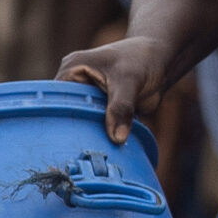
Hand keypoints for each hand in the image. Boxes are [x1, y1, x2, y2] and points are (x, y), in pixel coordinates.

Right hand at [57, 36, 177, 145]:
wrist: (161, 61)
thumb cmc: (142, 60)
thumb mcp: (129, 80)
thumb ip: (121, 107)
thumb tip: (117, 138)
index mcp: (72, 69)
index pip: (56, 98)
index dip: (59, 118)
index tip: (63, 143)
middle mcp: (76, 84)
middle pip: (68, 114)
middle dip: (75, 132)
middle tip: (79, 156)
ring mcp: (89, 98)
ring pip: (84, 124)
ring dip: (90, 137)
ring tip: (92, 158)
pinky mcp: (103, 111)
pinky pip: (98, 128)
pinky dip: (103, 138)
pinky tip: (106, 153)